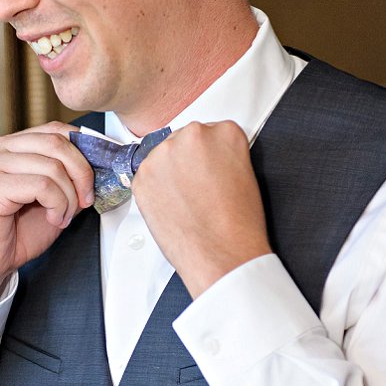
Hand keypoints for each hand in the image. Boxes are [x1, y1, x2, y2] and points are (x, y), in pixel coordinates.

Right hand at [0, 123, 93, 309]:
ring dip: (69, 196)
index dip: (86, 151)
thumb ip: (70, 178)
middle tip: (85, 199)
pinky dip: (57, 204)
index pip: (57, 130)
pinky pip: (42, 185)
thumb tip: (101, 165)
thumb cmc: (14, 233)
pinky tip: (53, 218)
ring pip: (53, 166)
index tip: (97, 177)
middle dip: (83, 173)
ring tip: (62, 215)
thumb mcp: (54, 198)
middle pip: (58, 142)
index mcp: (12, 146)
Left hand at [131, 120, 270, 298]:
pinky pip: (146, 177)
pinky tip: (172, 206)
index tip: (211, 169)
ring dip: (169, 173)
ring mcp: (163, 155)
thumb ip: (222, 154)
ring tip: (187, 200)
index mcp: (224, 132)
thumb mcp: (244, 174)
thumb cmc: (239, 222)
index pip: (210, 132)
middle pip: (183, 140)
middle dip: (187, 160)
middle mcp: (192, 136)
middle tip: (198, 186)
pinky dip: (154, 189)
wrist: (222, 253)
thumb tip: (206, 156)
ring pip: (162, 157)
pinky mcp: (141, 176)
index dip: (209, 156)